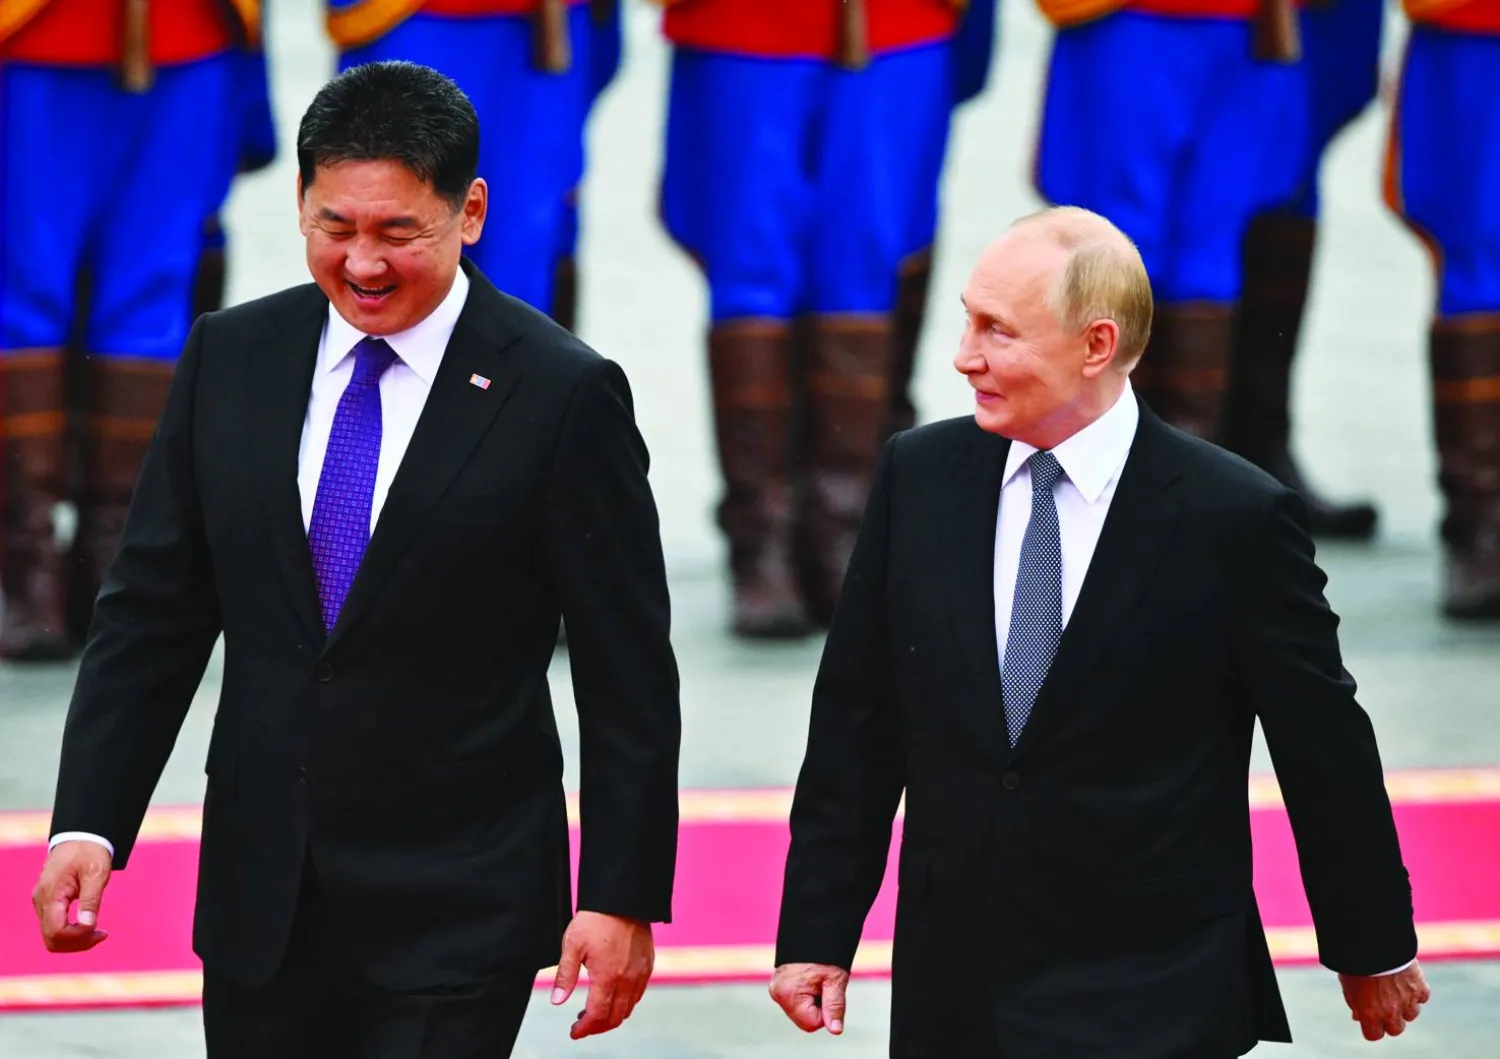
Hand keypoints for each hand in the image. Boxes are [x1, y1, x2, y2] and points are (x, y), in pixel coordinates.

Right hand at [32, 840, 112, 952]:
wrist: (80, 836)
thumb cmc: (90, 851)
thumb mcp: (96, 872)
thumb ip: (91, 899)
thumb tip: (88, 925)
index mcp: (51, 894)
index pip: (56, 931)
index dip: (77, 937)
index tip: (100, 930)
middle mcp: (41, 901)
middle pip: (52, 939)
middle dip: (77, 943)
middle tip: (102, 935)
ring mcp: (42, 903)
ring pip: (52, 937)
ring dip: (75, 940)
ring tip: (99, 933)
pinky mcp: (48, 903)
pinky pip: (54, 927)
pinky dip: (71, 933)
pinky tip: (89, 926)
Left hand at [549, 911, 654, 1039]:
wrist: (622, 898)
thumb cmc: (594, 919)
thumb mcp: (572, 946)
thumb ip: (565, 976)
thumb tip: (557, 1001)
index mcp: (607, 976)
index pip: (597, 1015)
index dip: (584, 1029)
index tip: (574, 1032)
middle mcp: (627, 979)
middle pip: (615, 1017)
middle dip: (597, 1027)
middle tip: (582, 1024)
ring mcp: (641, 973)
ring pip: (628, 1008)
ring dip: (612, 1016)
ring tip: (594, 1010)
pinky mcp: (648, 965)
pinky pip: (638, 994)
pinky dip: (625, 1003)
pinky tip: (612, 995)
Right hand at [769, 962, 849, 1034]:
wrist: (812, 928)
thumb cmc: (826, 954)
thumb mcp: (835, 980)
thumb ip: (834, 1007)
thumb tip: (836, 1030)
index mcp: (789, 994)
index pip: (811, 1024)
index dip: (825, 1012)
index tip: (828, 991)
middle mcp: (777, 993)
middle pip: (804, 1019)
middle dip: (817, 1007)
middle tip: (822, 984)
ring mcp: (776, 989)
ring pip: (800, 1011)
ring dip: (811, 1001)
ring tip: (816, 980)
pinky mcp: (778, 986)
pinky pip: (795, 1001)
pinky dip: (805, 995)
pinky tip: (809, 980)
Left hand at [1339, 961, 1431, 1040]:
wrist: (1373, 943)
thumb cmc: (1355, 963)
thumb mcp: (1347, 984)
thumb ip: (1355, 1003)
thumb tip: (1358, 1017)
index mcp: (1370, 1013)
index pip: (1374, 1035)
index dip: (1371, 1027)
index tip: (1369, 1017)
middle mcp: (1390, 1011)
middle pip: (1396, 1029)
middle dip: (1390, 1020)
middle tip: (1384, 1004)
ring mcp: (1407, 1000)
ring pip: (1412, 1015)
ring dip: (1405, 1006)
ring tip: (1394, 989)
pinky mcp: (1420, 987)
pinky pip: (1422, 997)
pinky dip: (1417, 992)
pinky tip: (1406, 981)